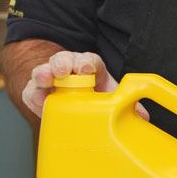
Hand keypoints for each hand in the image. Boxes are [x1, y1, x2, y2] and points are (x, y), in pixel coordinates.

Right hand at [22, 51, 148, 118]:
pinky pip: (32, 92)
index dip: (86, 62)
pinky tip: (38, 99)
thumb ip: (127, 105)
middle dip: (62, 63)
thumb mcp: (111, 96)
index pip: (89, 60)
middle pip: (63, 60)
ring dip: (44, 74)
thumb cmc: (95, 95)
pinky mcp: (37, 93)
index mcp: (89, 67)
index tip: (86, 68)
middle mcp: (68, 70)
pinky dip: (34, 95)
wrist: (72, 100)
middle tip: (63, 70)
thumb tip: (144, 117)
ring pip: (44, 71)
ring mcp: (51, 80)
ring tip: (45, 79)